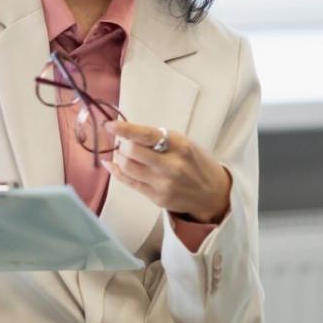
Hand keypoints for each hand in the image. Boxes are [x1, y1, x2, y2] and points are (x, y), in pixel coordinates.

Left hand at [106, 120, 232, 222]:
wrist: (213, 194)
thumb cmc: (197, 163)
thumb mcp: (185, 144)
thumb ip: (160, 140)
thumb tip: (129, 134)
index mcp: (180, 145)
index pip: (146, 135)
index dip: (124, 129)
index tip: (109, 125)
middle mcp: (171, 165)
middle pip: (131, 151)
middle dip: (123, 144)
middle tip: (125, 143)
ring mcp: (163, 183)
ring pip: (127, 167)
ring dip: (120, 157)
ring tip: (124, 154)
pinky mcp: (157, 198)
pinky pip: (129, 182)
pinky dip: (117, 171)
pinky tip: (113, 165)